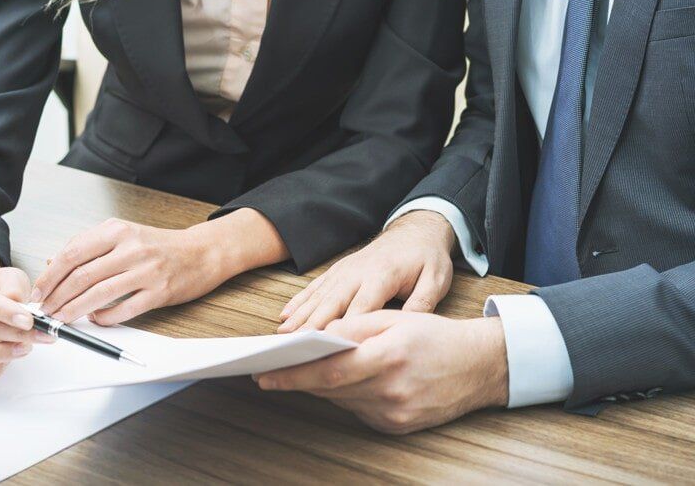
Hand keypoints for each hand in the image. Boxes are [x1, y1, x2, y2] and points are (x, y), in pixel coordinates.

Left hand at [29, 217, 216, 323]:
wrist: (201, 252)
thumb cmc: (159, 246)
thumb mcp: (124, 235)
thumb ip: (90, 246)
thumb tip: (53, 263)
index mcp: (118, 230)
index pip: (73, 253)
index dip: (51, 275)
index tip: (39, 290)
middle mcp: (132, 248)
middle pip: (82, 275)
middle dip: (57, 296)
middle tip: (45, 309)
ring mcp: (147, 271)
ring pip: (99, 294)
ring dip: (74, 309)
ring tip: (61, 318)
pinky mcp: (159, 292)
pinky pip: (124, 309)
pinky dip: (104, 317)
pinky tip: (95, 319)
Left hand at [256, 311, 507, 434]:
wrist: (479, 366)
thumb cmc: (437, 336)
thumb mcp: (396, 318)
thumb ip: (355, 325)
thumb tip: (319, 334)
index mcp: (390, 357)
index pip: (330, 371)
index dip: (294, 375)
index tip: (266, 374)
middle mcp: (392, 390)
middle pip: (331, 390)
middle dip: (298, 381)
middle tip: (269, 374)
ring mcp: (396, 414)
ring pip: (343, 401)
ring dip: (321, 388)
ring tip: (298, 373)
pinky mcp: (398, 427)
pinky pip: (359, 410)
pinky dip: (347, 396)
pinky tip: (343, 382)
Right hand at [278, 210, 455, 332]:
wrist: (415, 231)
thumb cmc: (426, 259)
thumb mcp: (436, 279)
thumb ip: (422, 303)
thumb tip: (406, 328)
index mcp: (382, 275)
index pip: (361, 308)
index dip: (345, 330)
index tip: (331, 350)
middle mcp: (357, 272)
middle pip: (331, 304)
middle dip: (312, 327)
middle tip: (294, 348)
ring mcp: (344, 271)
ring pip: (318, 297)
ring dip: (299, 317)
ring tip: (281, 337)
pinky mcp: (338, 271)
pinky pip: (314, 288)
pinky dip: (298, 302)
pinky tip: (284, 317)